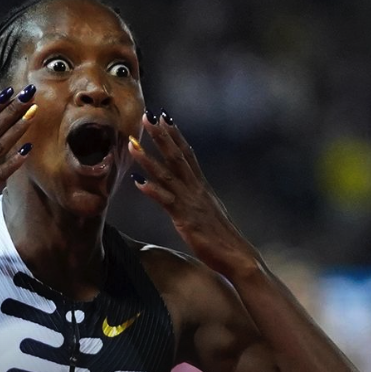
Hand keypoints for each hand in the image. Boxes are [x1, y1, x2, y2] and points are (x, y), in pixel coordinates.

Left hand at [128, 110, 253, 272]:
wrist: (238, 256)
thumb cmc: (222, 238)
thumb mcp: (209, 210)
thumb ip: (198, 198)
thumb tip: (192, 190)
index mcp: (202, 187)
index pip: (188, 154)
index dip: (175, 135)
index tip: (164, 116)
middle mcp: (196, 189)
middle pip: (177, 157)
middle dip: (161, 136)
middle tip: (147, 115)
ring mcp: (191, 203)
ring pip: (167, 175)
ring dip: (149, 159)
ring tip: (132, 144)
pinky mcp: (186, 219)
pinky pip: (166, 202)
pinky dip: (152, 191)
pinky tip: (137, 182)